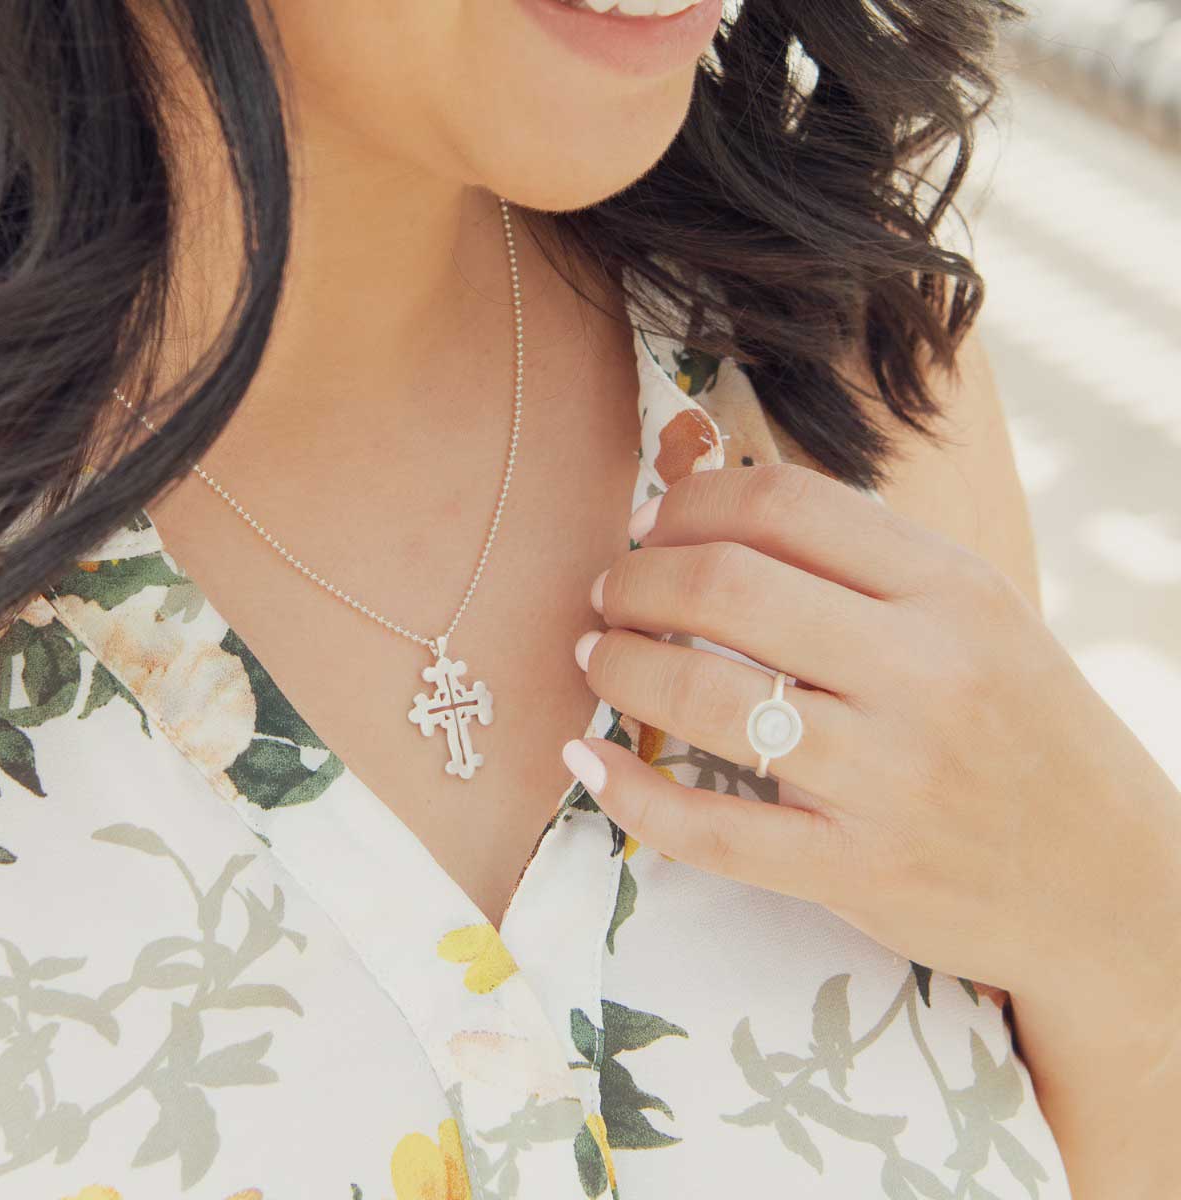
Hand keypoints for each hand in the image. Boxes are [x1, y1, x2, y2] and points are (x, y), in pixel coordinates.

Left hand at [563, 463, 1180, 1010]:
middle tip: (607, 593)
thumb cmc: (1025, 729)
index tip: (649, 527)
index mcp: (952, 588)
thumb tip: (717, 519)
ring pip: (706, 700)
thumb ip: (864, 565)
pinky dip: (630, 793)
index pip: (783, 505)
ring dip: (620, 668)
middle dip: (636, 581)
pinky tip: (591, 762)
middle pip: (727, 588)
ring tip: (596, 657)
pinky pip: (711, 829)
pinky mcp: (858, 869)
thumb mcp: (979, 616)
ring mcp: (890, 776)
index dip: (687, 504)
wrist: (1107, 881)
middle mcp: (924, 671)